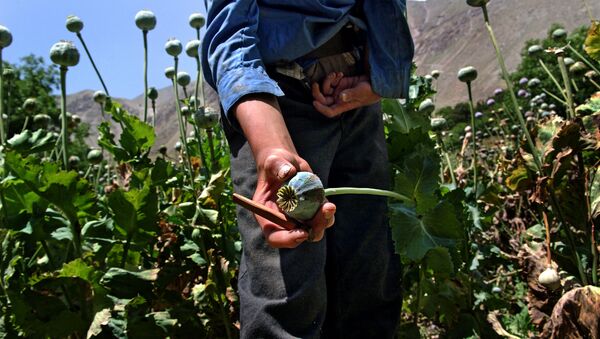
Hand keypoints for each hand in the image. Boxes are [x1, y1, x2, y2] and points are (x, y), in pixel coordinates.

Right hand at [234, 94, 335, 247]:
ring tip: (328, 206)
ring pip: (313, 230)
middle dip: (313, 230)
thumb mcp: (273, 162)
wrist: (287, 163)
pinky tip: (328, 203)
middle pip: (298, 236)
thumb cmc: (275, 163)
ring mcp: (298, 218)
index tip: (302, 233)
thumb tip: (288, 173)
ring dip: (323, 222)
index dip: (287, 239)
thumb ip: (277, 167)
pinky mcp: (311, 212)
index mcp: (267, 216)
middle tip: (323, 213)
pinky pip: (322, 219)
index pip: (274, 237)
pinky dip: (327, 214)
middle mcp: (283, 221)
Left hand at [311, 73, 380, 117]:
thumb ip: (351, 94)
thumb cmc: (371, 91)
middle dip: (317, 92)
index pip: (329, 111)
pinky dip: (333, 76)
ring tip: (335, 74)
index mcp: (343, 106)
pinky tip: (340, 73)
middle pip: (323, 100)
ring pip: (326, 89)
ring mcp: (339, 91)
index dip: (321, 109)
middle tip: (315, 84)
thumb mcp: (361, 92)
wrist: (377, 83)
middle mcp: (339, 100)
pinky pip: (332, 81)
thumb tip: (341, 96)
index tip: (315, 102)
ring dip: (327, 81)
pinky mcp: (341, 83)